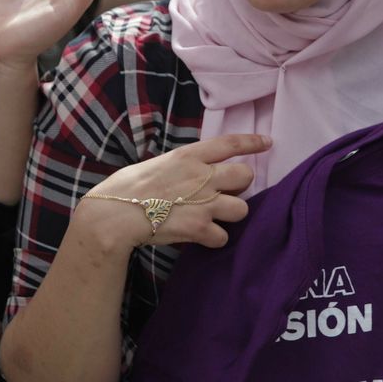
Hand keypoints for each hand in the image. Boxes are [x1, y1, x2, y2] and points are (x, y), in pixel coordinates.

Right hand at [75, 133, 267, 253]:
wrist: (114, 216)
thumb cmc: (125, 188)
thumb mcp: (156, 164)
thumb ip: (181, 166)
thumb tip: (190, 171)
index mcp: (188, 155)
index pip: (230, 143)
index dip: (253, 142)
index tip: (267, 142)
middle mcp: (202, 176)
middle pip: (245, 176)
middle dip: (241, 185)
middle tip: (226, 192)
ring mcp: (203, 203)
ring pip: (242, 209)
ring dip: (231, 215)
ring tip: (214, 218)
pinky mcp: (199, 228)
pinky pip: (223, 236)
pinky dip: (214, 239)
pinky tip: (201, 237)